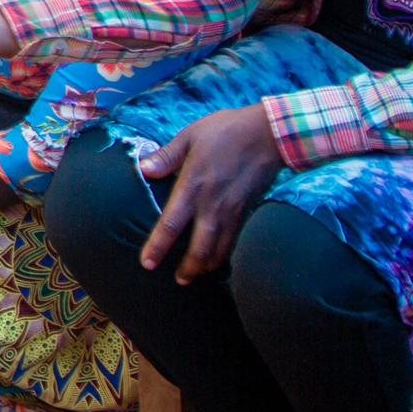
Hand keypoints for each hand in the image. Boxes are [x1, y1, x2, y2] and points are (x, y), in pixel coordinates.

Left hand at [135, 105, 284, 283]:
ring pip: (221, 249)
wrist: (269, 133)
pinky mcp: (248, 210)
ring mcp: (233, 210)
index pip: (171, 224)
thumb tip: (143, 170)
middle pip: (199, 248)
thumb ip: (166, 156)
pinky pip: (237, 240)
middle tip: (179, 281)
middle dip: (189, 269)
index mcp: (193, 186)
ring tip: (198, 275)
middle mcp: (212, 204)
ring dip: (208, 266)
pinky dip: (228, 254)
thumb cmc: (226, 130)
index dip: (158, 246)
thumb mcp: (190, 136)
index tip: (147, 263)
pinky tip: (221, 259)